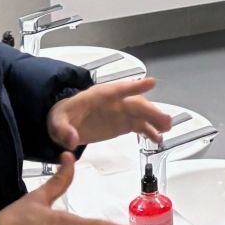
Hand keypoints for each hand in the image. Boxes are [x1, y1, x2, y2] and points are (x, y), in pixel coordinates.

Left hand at [48, 77, 171, 149]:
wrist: (63, 123)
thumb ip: (64, 131)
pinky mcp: (121, 124)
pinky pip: (139, 126)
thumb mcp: (57, 123)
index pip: (118, 89)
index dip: (134, 86)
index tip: (151, 83)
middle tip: (165, 120)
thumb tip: (72, 141)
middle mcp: (113, 102)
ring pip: (141, 114)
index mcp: (98, 96)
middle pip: (135, 104)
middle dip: (151, 111)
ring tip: (167, 128)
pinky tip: (158, 138)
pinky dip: (149, 131)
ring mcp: (119, 113)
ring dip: (155, 120)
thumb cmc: (61, 117)